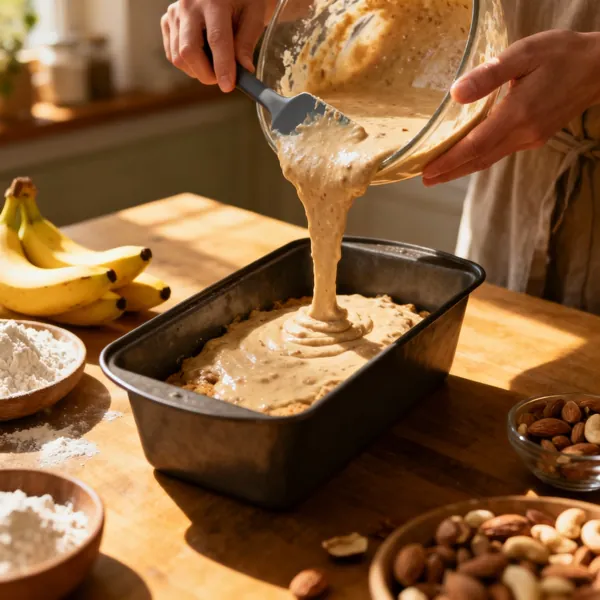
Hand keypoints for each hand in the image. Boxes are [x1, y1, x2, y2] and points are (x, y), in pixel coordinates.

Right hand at [161, 0, 276, 92]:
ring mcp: (175, 13)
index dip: (222, 66)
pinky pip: (172, 54)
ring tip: (215, 65)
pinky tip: (203, 58)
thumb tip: (244, 70)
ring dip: (198, 71)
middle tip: (223, 79)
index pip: (216, 39)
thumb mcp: (255, 15)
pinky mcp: (167, 21)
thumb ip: (247, 43)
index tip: (228, 86)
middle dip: (206, 74)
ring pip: (178, 57)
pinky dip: (188, 64)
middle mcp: (189, 5)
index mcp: (214, 0)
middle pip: (189, 51)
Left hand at [422, 30, 599, 185]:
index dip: (449, 161)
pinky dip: (479, 158)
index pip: (475, 145)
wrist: (599, 67)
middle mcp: (523, 133)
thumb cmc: (562, 55)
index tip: (427, 171)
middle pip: (479, 159)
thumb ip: (489, 75)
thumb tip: (456, 94)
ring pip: (489, 158)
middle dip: (450, 172)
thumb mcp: (524, 54)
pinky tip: (468, 157)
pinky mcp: (535, 137)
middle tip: (425, 180)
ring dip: (463, 168)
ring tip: (439, 175)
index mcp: (518, 114)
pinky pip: (500, 152)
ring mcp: (530, 138)